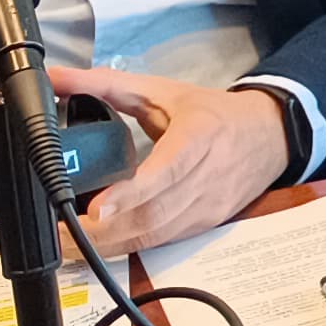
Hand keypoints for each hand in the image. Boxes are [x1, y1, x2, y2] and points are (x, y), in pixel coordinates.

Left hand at [58, 63, 298, 256]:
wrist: (271, 135)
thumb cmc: (213, 112)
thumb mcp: (163, 90)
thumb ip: (106, 84)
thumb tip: (55, 79)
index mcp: (200, 134)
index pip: (167, 169)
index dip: (131, 193)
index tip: (96, 207)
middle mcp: (209, 175)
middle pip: (153, 213)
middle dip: (102, 229)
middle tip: (58, 232)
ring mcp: (210, 205)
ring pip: (155, 235)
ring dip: (109, 244)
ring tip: (68, 242)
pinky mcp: (206, 224)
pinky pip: (162, 242)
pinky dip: (128, 246)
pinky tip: (100, 242)